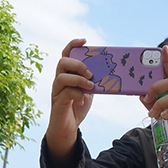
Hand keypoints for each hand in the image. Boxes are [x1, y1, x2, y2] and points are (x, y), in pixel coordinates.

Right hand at [46, 39, 94, 162]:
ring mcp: (57, 91)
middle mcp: (59, 79)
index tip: (85, 41)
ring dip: (78, 79)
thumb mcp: (88, 91)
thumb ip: (93, 81)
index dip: (73, 44)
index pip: (66, 53)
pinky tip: (82, 100)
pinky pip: (65, 93)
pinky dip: (76, 95)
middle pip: (62, 62)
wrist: (68, 127)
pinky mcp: (58, 102)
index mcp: (67, 73)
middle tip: (91, 74)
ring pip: (61, 77)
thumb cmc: (77, 106)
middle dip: (78, 65)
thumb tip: (111, 73)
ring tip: (90, 86)